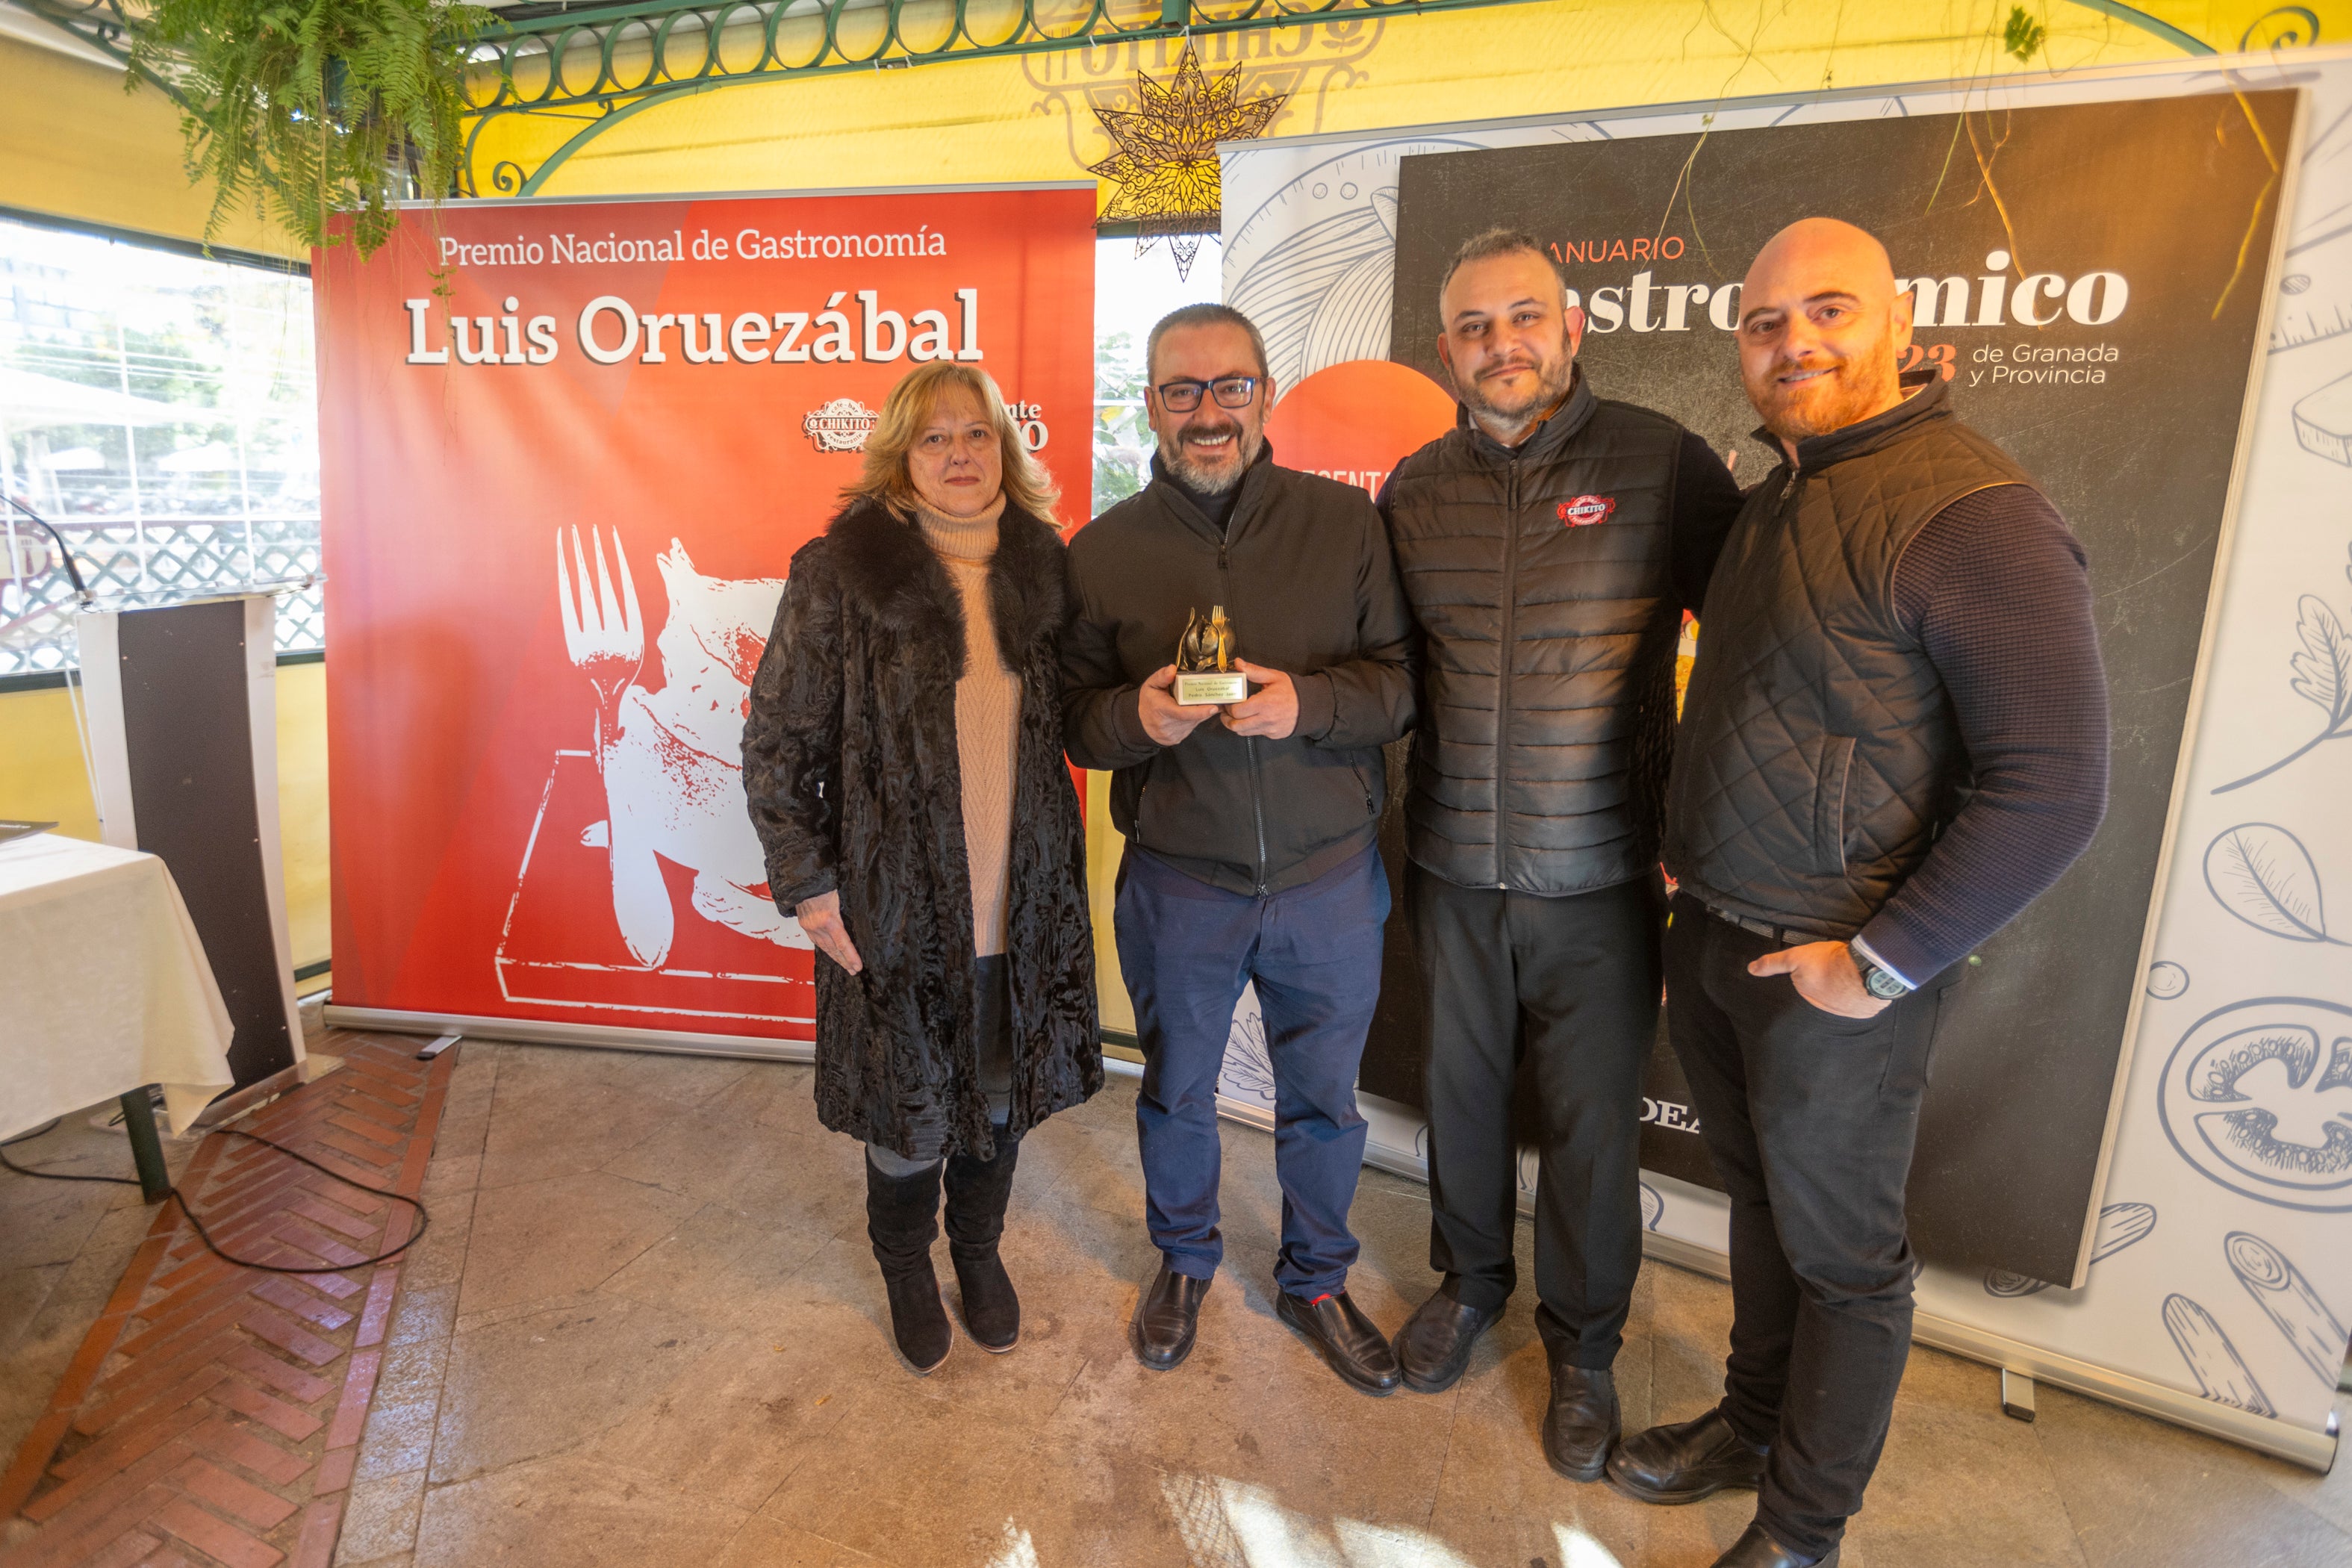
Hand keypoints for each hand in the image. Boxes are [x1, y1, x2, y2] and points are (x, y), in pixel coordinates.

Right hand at [795, 889, 863, 974]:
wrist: (803, 880)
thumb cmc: (823, 884)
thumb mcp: (840, 897)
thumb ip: (845, 913)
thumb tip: (857, 924)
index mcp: (829, 919)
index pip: (843, 943)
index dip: (851, 956)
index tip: (858, 966)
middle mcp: (817, 926)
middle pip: (833, 949)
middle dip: (844, 961)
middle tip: (854, 970)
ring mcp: (810, 927)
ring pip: (824, 947)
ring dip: (835, 958)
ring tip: (845, 966)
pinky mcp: (805, 925)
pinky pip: (816, 941)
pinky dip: (825, 949)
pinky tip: (830, 953)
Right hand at [1138, 664, 1220, 745]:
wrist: (1140, 723)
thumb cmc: (1148, 702)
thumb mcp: (1150, 685)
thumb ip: (1161, 676)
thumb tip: (1172, 669)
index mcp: (1161, 710)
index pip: (1182, 713)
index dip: (1199, 711)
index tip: (1213, 707)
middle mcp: (1167, 725)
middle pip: (1192, 717)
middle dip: (1203, 707)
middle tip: (1213, 697)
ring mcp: (1173, 734)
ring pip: (1194, 723)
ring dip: (1200, 712)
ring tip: (1202, 702)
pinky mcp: (1177, 739)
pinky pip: (1191, 727)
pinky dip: (1195, 719)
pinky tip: (1192, 711)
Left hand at [1220, 661, 1298, 739]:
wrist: (1311, 706)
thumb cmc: (1292, 690)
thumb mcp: (1274, 677)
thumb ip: (1254, 671)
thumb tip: (1238, 663)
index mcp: (1264, 703)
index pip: (1237, 711)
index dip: (1228, 707)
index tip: (1227, 702)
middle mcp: (1266, 719)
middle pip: (1237, 726)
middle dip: (1227, 719)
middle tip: (1225, 712)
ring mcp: (1269, 729)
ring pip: (1244, 732)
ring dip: (1235, 725)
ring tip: (1234, 717)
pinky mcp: (1273, 735)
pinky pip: (1255, 734)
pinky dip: (1248, 728)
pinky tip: (1249, 719)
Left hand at [1748, 940, 1887, 1018]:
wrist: (1867, 969)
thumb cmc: (1830, 961)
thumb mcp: (1796, 957)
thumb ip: (1773, 964)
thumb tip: (1751, 970)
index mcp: (1807, 997)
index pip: (1804, 988)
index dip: (1810, 976)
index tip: (1818, 969)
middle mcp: (1824, 1010)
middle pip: (1822, 996)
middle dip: (1826, 985)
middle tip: (1833, 971)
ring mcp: (1845, 1013)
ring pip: (1841, 1002)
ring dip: (1843, 992)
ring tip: (1848, 977)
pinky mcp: (1864, 1012)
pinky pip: (1859, 1006)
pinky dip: (1859, 997)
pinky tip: (1862, 986)